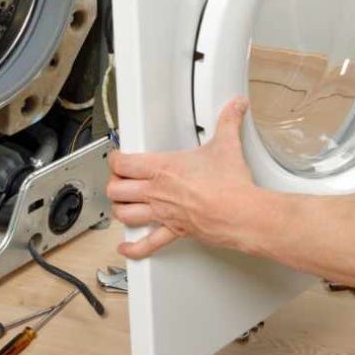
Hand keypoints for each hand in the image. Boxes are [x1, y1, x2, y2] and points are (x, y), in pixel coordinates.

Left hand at [106, 97, 264, 258]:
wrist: (241, 213)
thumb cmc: (230, 184)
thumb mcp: (226, 145)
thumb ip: (228, 122)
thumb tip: (235, 106)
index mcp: (163, 168)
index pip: (123, 163)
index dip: (115, 160)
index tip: (117, 157)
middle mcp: (157, 192)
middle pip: (117, 189)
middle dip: (114, 184)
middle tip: (119, 180)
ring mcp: (163, 214)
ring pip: (125, 214)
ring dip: (119, 209)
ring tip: (122, 204)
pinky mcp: (174, 232)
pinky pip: (148, 244)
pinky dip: (133, 248)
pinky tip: (126, 248)